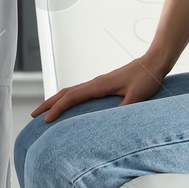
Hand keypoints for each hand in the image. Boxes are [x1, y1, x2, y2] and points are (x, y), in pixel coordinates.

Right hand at [31, 56, 166, 123]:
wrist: (154, 63)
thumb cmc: (147, 79)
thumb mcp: (138, 96)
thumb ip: (125, 108)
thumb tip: (112, 124)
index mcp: (99, 85)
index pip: (71, 97)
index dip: (57, 108)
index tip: (46, 120)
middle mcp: (95, 83)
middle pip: (65, 92)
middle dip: (48, 103)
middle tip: (34, 115)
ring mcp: (98, 83)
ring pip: (71, 91)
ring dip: (56, 100)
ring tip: (46, 111)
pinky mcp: (103, 85)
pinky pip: (79, 92)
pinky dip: (68, 99)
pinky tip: (70, 106)